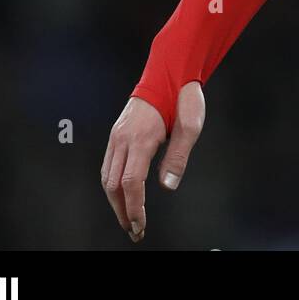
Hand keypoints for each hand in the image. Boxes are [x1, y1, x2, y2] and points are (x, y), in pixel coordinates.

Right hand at [101, 82, 204, 242]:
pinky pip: (107, 165)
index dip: (134, 208)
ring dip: (115, 201)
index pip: (130, 183)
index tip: (140, 225)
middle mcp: (123, 138)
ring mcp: (117, 134)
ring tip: (128, 217)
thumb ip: (179, 156)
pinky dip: (112, 185)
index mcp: (140, 138)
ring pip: (106, 176)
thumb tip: (167, 186)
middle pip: (113, 185)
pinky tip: (122, 194)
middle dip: (122, 211)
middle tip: (135, 230)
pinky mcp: (117, 132)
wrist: (170, 69)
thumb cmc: (184, 96)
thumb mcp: (191, 125)